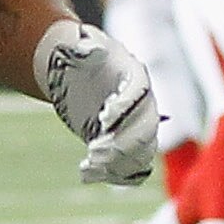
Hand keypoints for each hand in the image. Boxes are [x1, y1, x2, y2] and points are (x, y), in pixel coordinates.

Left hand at [33, 21, 158, 185]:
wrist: (77, 77)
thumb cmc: (79, 59)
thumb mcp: (79, 48)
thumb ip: (84, 47)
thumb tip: (87, 48)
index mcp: (135, 77)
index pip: (140, 94)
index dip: (125, 107)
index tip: (102, 116)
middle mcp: (143, 105)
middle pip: (146, 129)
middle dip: (122, 143)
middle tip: (93, 150)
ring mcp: (137, 129)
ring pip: (142, 154)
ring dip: (118, 164)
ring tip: (88, 165)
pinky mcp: (127, 148)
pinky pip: (132, 169)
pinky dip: (114, 176)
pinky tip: (87, 174)